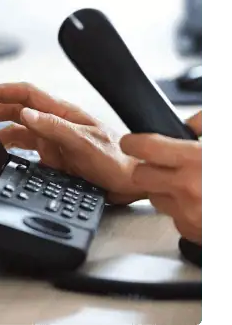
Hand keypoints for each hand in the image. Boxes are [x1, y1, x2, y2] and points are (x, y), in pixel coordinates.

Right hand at [0, 83, 145, 204]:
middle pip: (17, 108)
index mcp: (62, 112)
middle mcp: (55, 123)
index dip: (0, 90)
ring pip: (18, 128)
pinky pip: (25, 148)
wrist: (132, 182)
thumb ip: (54, 127)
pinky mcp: (53, 157)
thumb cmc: (117, 160)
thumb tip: (26, 113)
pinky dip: (9, 148)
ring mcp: (53, 139)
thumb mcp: (85, 142)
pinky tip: (0, 152)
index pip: (25, 93)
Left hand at [120, 110, 202, 243]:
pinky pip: (173, 217)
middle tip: (164, 165)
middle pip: (140, 175)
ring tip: (193, 186)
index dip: (134, 142)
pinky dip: (182, 211)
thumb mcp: (224, 142)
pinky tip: (202, 204)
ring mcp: (189, 212)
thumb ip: (205, 126)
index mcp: (196, 160)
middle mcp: (189, 187)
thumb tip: (187, 122)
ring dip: (166, 191)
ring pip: (156, 198)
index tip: (132, 142)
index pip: (144, 147)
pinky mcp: (193, 232)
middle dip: (148, 168)